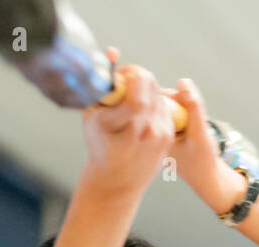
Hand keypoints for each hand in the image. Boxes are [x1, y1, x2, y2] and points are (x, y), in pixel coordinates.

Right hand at [77, 48, 175, 200]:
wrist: (116, 182)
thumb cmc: (99, 145)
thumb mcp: (91, 116)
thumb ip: (99, 85)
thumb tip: (113, 51)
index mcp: (122, 125)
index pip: (139, 86)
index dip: (131, 74)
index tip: (121, 76)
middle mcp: (144, 131)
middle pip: (151, 87)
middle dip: (138, 78)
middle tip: (127, 83)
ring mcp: (158, 136)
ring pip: (159, 96)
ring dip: (146, 91)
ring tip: (131, 102)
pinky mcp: (168, 138)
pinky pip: (164, 109)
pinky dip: (153, 105)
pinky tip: (141, 115)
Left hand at [165, 78, 247, 214]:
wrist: (207, 178)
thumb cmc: (203, 159)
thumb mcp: (200, 133)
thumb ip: (193, 107)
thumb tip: (183, 81)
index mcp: (154, 135)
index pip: (157, 103)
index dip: (175, 99)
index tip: (189, 110)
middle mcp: (152, 133)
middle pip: (161, 102)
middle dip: (180, 104)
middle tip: (193, 121)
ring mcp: (158, 132)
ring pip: (169, 107)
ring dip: (184, 110)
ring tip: (193, 127)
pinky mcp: (166, 132)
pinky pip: (174, 114)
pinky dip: (185, 116)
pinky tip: (191, 129)